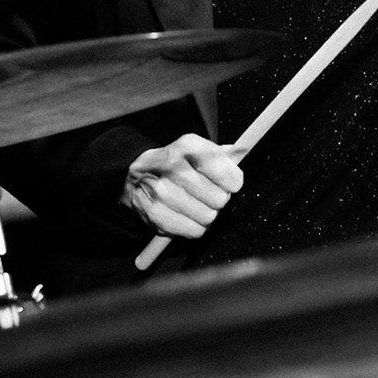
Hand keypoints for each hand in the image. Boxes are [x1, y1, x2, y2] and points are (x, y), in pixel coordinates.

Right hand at [123, 134, 242, 237]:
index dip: (233, 181)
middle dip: (220, 199)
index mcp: (188, 146)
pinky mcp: (153, 214)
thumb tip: (241, 156)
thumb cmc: (178, 163)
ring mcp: (160, 191)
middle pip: (219, 199)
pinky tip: (187, 215)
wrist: (136, 174)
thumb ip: (224, 155)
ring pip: (208, 217)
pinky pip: (193, 231)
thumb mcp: (199, 149)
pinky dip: (195, 227)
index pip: (225, 172)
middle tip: (210, 195)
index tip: (230, 183)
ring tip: (197, 204)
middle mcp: (172, 166)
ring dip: (208, 214)